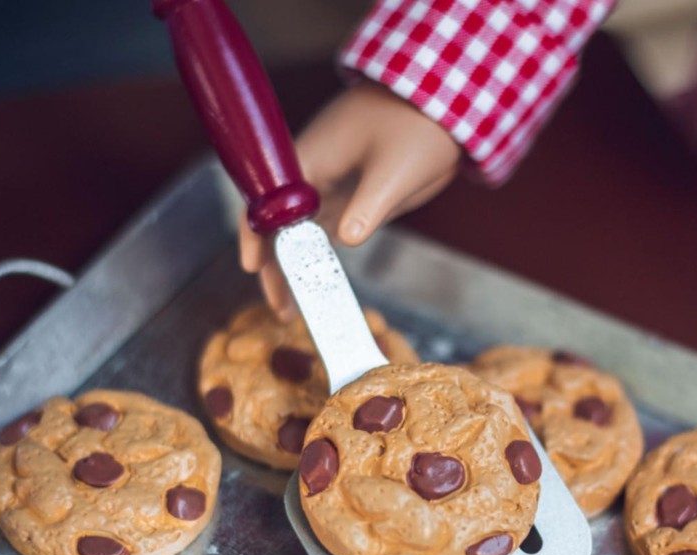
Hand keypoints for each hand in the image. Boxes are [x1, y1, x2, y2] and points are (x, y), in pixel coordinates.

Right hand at [238, 80, 460, 320]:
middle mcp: (315, 173)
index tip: (251, 267)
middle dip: (277, 267)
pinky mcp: (356, 194)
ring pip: (303, 232)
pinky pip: (328, 229)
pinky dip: (321, 255)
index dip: (255, 235)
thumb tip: (346, 241)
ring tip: (295, 307)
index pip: (269, 201)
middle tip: (282, 309)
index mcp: (311, 159)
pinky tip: (321, 281)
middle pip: (282, 225)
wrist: (445, 102)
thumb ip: (369, 207)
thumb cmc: (417, 125)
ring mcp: (334, 184)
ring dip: (298, 267)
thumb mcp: (395, 170)